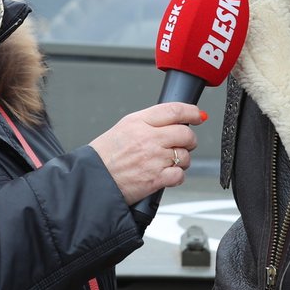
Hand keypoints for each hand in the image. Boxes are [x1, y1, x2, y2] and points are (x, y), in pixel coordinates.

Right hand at [89, 103, 205, 204]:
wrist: (92, 180)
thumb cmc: (106, 155)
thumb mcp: (124, 127)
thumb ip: (150, 122)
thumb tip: (174, 119)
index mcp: (139, 122)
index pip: (174, 110)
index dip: (191, 112)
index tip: (197, 115)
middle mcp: (149, 138)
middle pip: (185, 133)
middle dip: (189, 139)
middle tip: (185, 143)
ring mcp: (154, 159)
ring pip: (185, 156)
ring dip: (183, 160)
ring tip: (170, 162)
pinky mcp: (156, 179)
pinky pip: (179, 175)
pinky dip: (177, 176)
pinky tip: (167, 175)